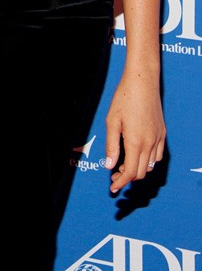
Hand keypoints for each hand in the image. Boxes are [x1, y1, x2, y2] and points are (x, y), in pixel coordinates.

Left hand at [105, 71, 165, 192]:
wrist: (143, 82)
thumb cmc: (124, 99)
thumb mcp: (112, 121)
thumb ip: (111, 146)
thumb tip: (109, 166)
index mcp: (136, 142)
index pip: (130, 172)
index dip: (120, 182)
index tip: (112, 187)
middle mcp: (150, 143)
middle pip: (140, 172)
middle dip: (127, 178)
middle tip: (114, 175)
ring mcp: (158, 139)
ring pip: (150, 166)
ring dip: (137, 170)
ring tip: (122, 164)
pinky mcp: (162, 133)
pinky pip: (157, 156)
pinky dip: (147, 161)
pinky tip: (136, 154)